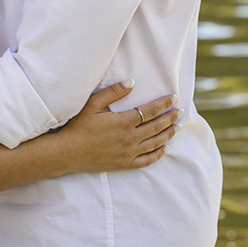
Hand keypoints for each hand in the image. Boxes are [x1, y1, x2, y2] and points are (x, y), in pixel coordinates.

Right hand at [57, 82, 179, 172]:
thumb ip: (113, 92)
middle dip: (171, 117)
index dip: (164, 103)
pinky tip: (165, 149)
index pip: (151, 111)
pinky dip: (158, 154)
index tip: (174, 97)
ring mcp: (128, 153)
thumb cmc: (78, 126)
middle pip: (157, 126)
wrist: (67, 152)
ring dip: (169, 134)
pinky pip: (147, 160)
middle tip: (180, 111)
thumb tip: (132, 83)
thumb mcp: (93, 104)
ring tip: (178, 127)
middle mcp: (130, 138)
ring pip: (155, 143)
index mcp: (124, 122)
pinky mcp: (124, 164)